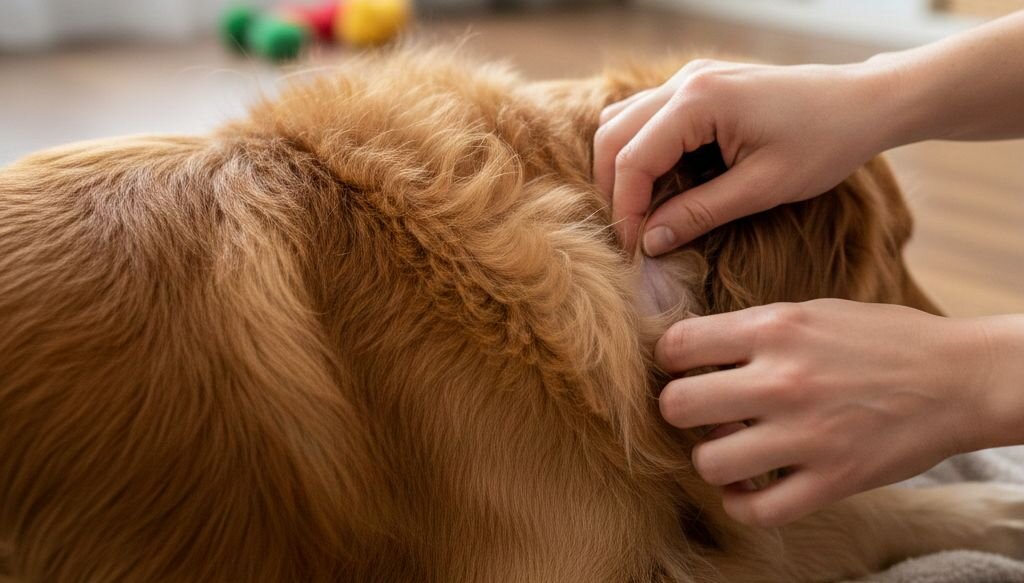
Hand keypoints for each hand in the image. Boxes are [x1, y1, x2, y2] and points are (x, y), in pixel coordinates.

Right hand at [593, 59, 896, 255]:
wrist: (864, 102)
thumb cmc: (824, 143)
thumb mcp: (762, 188)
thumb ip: (700, 213)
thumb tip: (651, 242)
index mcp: (699, 101)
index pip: (633, 159)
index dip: (625, 209)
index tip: (633, 252)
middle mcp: (685, 81)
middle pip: (613, 136)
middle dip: (614, 189)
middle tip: (631, 236)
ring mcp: (689, 78)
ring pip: (622, 122)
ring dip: (623, 168)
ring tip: (642, 212)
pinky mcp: (699, 85)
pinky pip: (647, 117)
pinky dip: (641, 151)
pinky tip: (662, 184)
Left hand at [654, 299, 1009, 527]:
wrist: (961, 378)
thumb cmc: (883, 339)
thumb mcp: (813, 311)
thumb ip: (754, 329)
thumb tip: (694, 351)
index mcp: (776, 328)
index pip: (677, 345)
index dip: (670, 360)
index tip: (684, 369)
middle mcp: (783, 380)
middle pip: (677, 406)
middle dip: (679, 411)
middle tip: (702, 413)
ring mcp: (807, 435)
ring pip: (709, 463)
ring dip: (711, 460)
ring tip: (730, 450)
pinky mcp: (832, 480)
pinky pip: (756, 510)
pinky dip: (741, 504)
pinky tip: (747, 488)